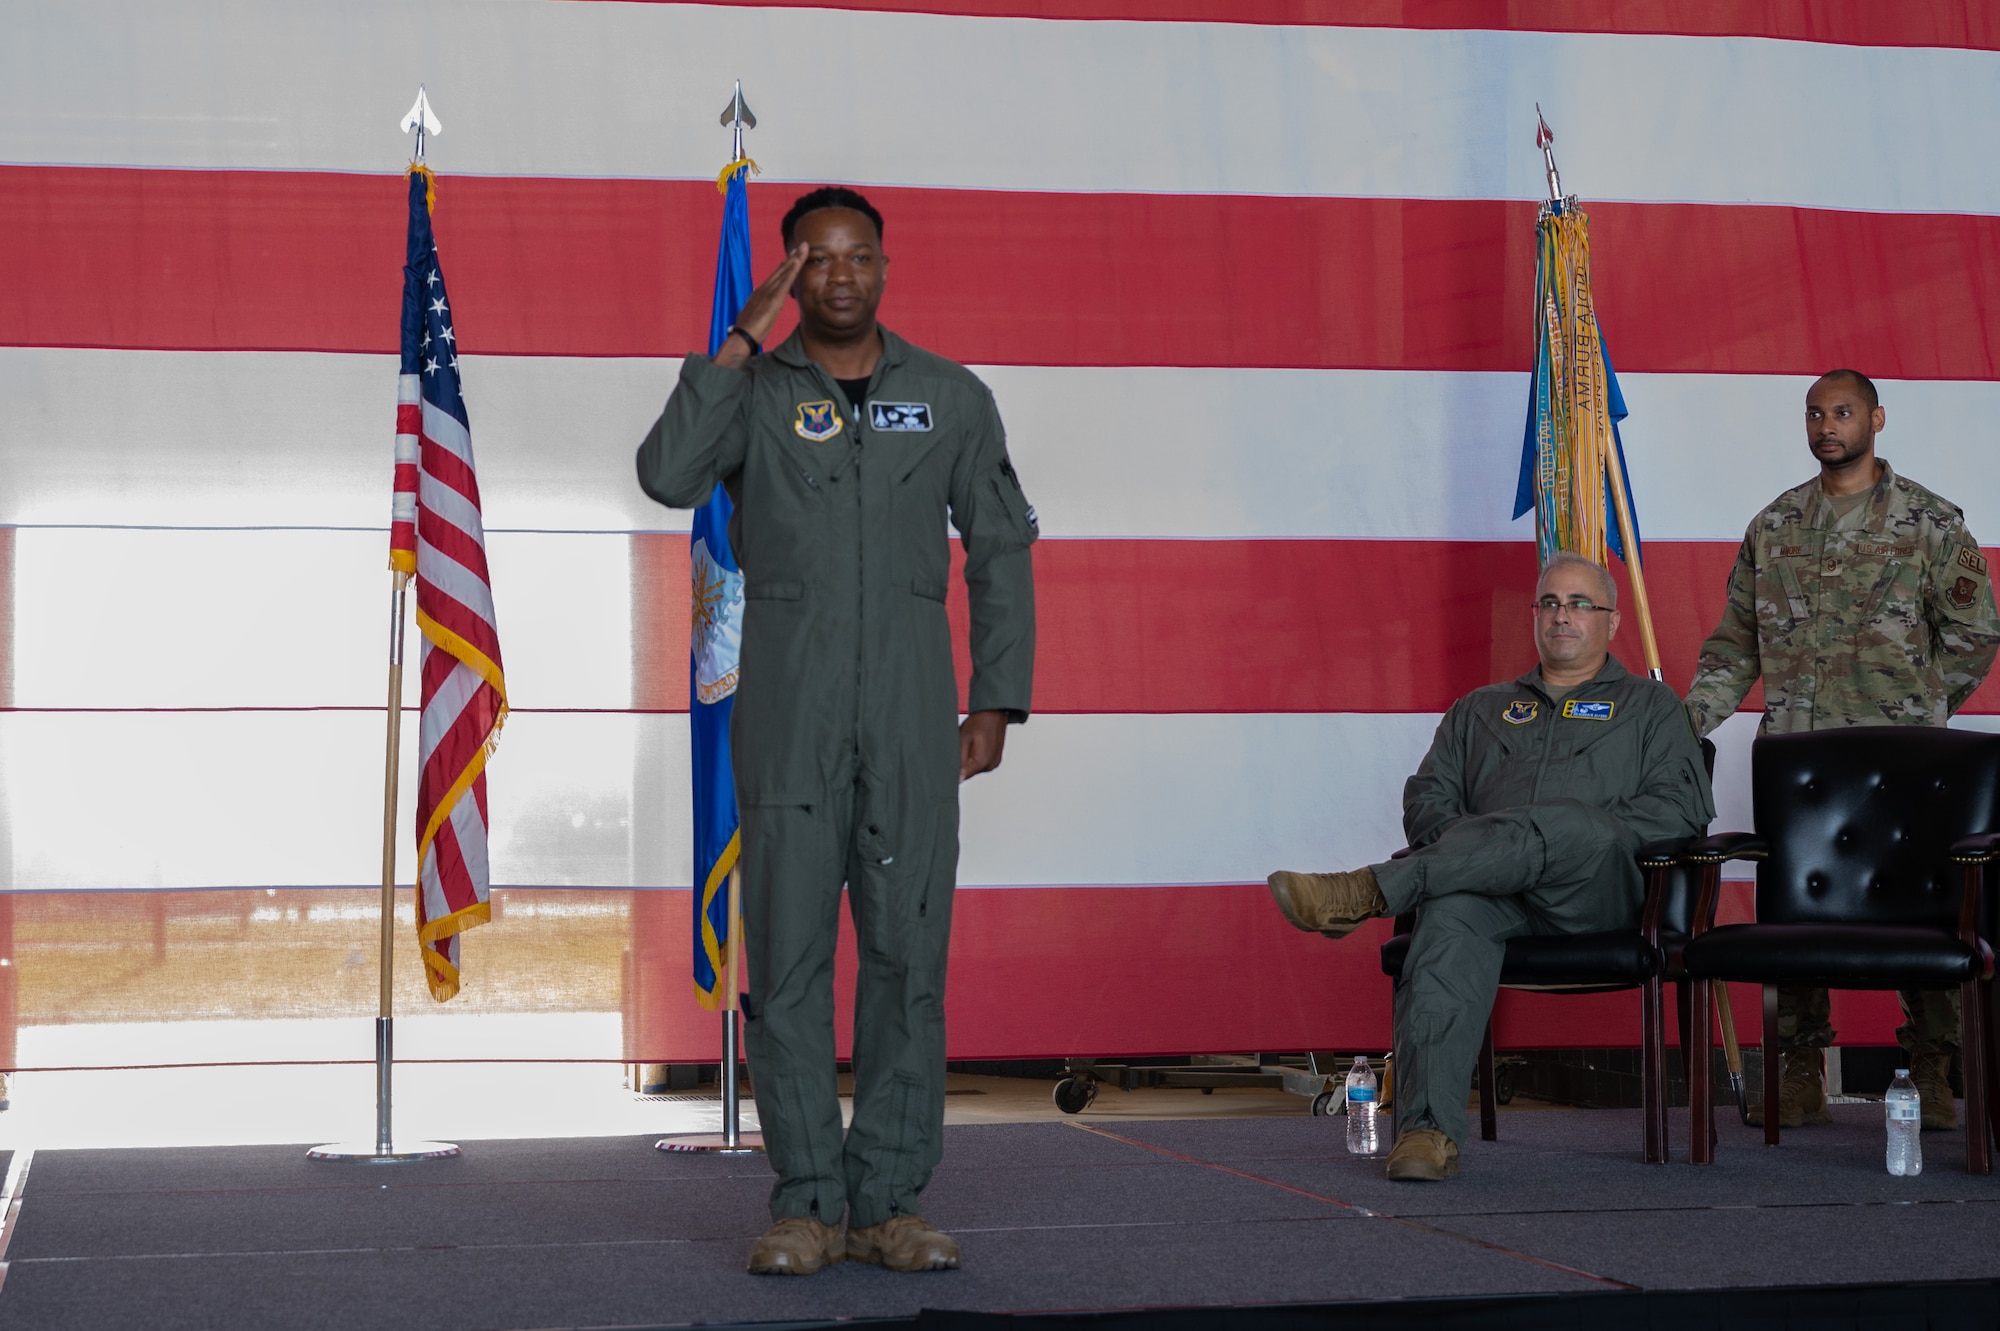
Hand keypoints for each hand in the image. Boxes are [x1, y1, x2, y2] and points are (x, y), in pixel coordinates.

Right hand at [713, 242, 807, 367]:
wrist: (743, 335)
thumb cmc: (748, 329)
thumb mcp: (754, 314)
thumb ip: (757, 305)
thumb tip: (757, 300)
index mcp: (761, 293)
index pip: (775, 277)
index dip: (785, 266)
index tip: (792, 257)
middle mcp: (764, 288)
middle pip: (781, 270)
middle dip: (792, 257)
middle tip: (801, 246)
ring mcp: (769, 292)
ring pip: (784, 272)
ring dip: (795, 259)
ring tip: (803, 248)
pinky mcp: (774, 298)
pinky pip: (785, 281)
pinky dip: (792, 270)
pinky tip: (798, 261)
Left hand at [959, 710, 1008, 781]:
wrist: (994, 713)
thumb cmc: (979, 722)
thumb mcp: (963, 739)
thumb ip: (960, 760)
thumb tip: (958, 777)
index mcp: (982, 762)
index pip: (962, 777)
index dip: (953, 771)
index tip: (949, 763)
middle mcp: (990, 765)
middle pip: (968, 773)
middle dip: (961, 763)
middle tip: (961, 747)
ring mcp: (994, 763)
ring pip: (974, 769)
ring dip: (969, 760)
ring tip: (970, 744)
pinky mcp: (995, 760)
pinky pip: (982, 764)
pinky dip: (976, 758)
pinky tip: (975, 746)